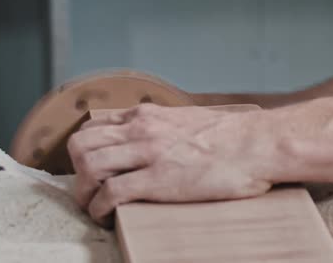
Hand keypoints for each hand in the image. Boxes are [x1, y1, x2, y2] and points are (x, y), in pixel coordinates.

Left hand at [67, 103, 278, 226]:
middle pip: (82, 144)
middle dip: (76, 170)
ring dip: (83, 192)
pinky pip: (110, 193)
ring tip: (91, 205)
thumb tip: (155, 140)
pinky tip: (104, 215)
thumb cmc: (230, 136)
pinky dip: (99, 208)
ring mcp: (147, 154)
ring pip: (89, 167)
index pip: (94, 126)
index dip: (85, 149)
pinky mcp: (157, 180)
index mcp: (147, 116)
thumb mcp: (188, 120)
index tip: (90, 165)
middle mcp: (140, 130)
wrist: (256, 143)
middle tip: (86, 188)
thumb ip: (164, 126)